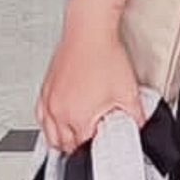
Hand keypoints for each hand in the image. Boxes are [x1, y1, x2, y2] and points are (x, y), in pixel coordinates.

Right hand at [36, 8, 144, 153]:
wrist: (89, 30)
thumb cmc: (104, 55)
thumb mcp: (128, 91)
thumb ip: (135, 115)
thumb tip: (138, 127)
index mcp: (77, 117)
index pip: (83, 149)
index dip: (96, 150)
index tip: (103, 146)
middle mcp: (59, 112)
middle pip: (65, 145)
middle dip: (79, 147)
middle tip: (93, 140)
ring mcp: (50, 101)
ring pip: (50, 134)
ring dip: (63, 138)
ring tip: (79, 132)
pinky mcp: (45, 89)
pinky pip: (42, 117)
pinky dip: (50, 123)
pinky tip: (59, 119)